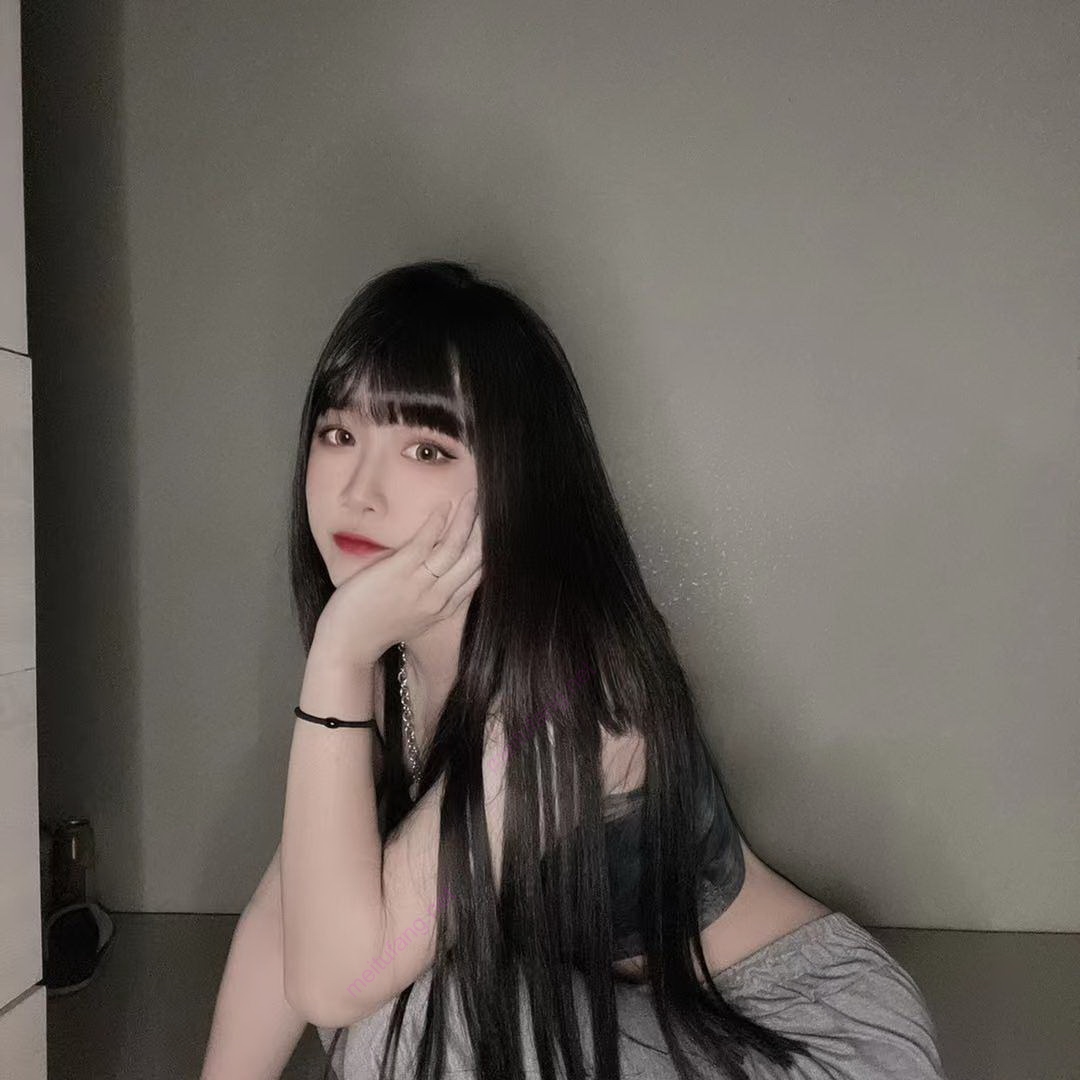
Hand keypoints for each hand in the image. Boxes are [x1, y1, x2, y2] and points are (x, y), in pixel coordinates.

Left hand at [312, 489, 482, 667]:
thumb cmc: (376, 626)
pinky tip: (444, 506)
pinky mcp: (399, 572)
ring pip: (454, 547)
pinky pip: (425, 543)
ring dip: (466, 518)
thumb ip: (432, 596)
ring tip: (473, 496)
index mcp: (445, 608)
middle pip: (474, 559)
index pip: (478, 574)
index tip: (495, 527)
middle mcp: (439, 597)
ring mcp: (420, 585)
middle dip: (486, 529)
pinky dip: (438, 523)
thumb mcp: (416, 617)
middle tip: (492, 504)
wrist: (348, 643)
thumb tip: (439, 571)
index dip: (490, 549)